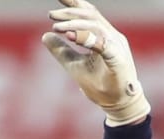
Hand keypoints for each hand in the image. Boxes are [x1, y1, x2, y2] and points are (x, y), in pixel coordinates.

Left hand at [42, 0, 149, 125]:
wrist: (118, 104)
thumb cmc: (101, 85)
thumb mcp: (74, 65)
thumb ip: (62, 51)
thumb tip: (45, 35)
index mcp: (104, 36)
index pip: (90, 14)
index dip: (75, 4)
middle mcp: (112, 37)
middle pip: (92, 16)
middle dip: (71, 13)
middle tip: (51, 15)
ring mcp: (116, 47)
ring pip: (96, 27)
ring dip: (74, 25)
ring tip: (56, 27)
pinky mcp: (118, 60)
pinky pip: (104, 46)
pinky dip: (87, 39)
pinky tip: (71, 37)